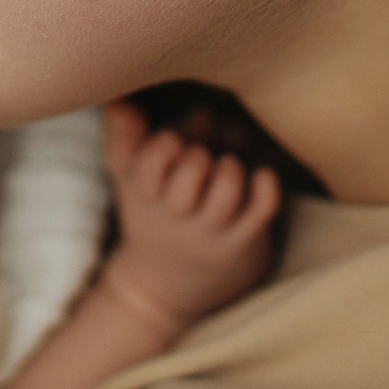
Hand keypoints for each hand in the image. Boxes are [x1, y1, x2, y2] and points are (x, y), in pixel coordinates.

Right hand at [98, 101, 281, 328]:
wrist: (164, 289)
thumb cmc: (152, 214)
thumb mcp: (128, 179)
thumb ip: (122, 135)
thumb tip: (122, 100)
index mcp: (144, 191)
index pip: (151, 160)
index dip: (165, 145)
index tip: (171, 143)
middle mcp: (176, 213)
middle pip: (191, 171)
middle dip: (200, 155)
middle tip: (202, 158)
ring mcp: (211, 231)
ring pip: (228, 188)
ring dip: (231, 169)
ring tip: (228, 168)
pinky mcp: (243, 243)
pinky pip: (262, 210)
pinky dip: (266, 185)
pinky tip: (262, 177)